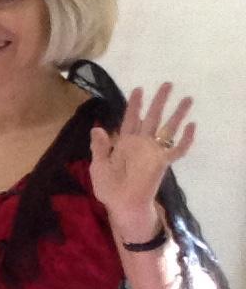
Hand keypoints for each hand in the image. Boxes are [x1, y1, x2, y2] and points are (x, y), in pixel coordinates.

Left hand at [90, 81, 194, 241]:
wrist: (122, 205)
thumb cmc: (109, 187)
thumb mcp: (99, 166)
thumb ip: (100, 147)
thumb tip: (96, 128)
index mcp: (124, 142)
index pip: (130, 119)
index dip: (134, 105)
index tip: (138, 89)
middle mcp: (141, 143)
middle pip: (152, 117)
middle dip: (159, 101)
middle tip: (167, 84)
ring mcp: (153, 151)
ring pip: (168, 128)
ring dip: (177, 114)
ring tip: (187, 99)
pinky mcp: (162, 162)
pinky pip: (177, 149)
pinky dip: (185, 139)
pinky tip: (191, 126)